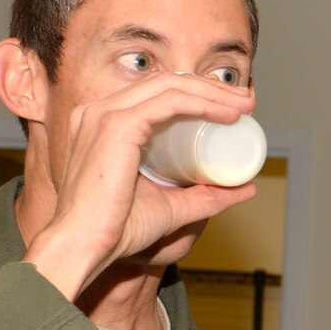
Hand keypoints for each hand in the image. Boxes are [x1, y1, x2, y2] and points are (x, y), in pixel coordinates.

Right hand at [24, 73, 257, 298]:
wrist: (85, 246)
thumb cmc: (116, 230)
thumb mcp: (171, 206)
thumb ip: (204, 197)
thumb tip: (244, 189)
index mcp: (102, 123)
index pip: (154, 93)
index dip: (196, 92)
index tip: (232, 107)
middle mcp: (98, 111)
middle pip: (164, 82)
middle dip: (211, 87)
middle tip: (245, 102)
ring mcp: (103, 114)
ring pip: (169, 86)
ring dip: (212, 92)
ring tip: (244, 107)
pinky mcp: (115, 126)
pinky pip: (168, 102)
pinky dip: (202, 103)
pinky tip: (227, 113)